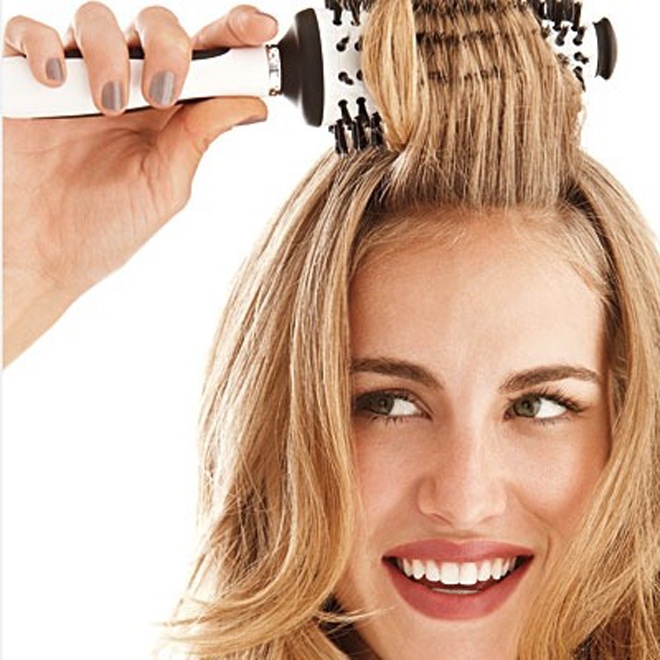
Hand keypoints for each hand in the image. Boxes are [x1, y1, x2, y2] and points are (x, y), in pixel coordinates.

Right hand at [3, 3, 277, 363]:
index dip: (236, 32)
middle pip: (157, 26)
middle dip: (169, 46)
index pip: (206, 57)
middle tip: (162, 93)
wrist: (44, 255)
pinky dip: (43, 45)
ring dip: (110, 54)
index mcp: (167, 113)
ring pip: (96, 20)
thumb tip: (252, 102)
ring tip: (106, 108)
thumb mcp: (164, 186)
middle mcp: (126, 87)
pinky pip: (28, 33)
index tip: (261, 28)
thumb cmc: (105, 227)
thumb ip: (199, 138)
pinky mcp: (23, 80)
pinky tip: (54, 81)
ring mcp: (75, 80)